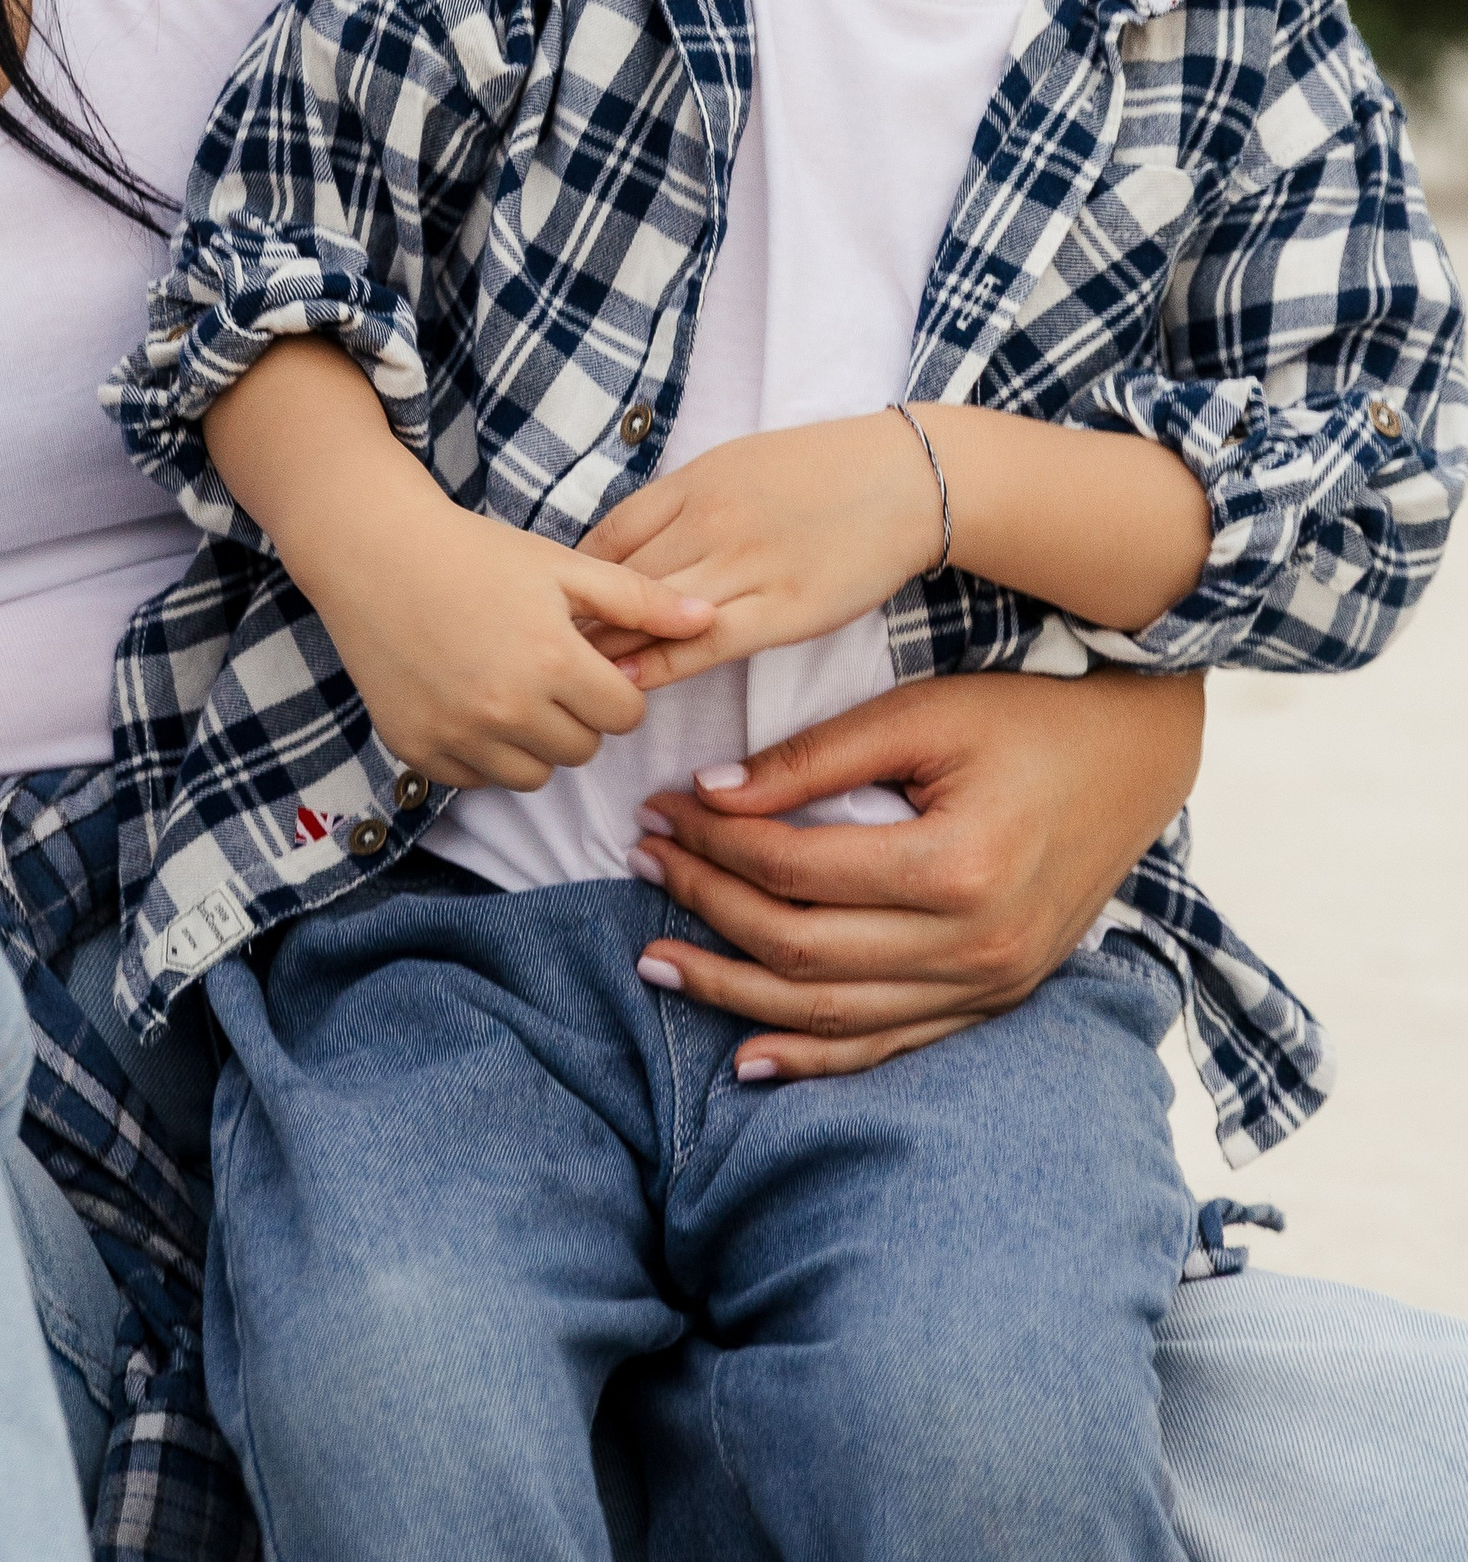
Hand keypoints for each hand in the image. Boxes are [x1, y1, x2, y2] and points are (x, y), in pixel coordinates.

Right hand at [305, 488, 714, 791]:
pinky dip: (481, 752)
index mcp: (552, 661)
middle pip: (583, 751)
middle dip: (578, 717)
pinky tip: (466, 699)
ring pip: (534, 777)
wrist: (373, 551)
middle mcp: (507, 709)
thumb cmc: (473, 552)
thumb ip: (640, 600)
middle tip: (545, 669)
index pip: (625, 717)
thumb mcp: (561, 566)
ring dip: (534, 743)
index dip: (615, 688)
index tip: (586, 660)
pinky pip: (477, 780)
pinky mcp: (418, 749)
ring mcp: (458, 735)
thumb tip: (710, 618)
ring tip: (508, 686)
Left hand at [579, 407, 938, 684]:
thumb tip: (633, 539)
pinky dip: (661, 662)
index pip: (611, 533)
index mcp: (697, 481)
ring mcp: (746, 565)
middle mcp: (711, 521)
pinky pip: (705, 641)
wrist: (906, 479)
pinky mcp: (783, 609)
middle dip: (577, 614)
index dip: (573, 573)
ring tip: (565, 673)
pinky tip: (627, 681)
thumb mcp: (738, 461)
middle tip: (536, 648)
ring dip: (608, 642)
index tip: (551, 603)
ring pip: (655, 610)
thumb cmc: (823, 470)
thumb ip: (685, 499)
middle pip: (622, 576)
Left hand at [621, 666, 1204, 1080]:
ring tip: (655, 962)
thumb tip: (707, 793)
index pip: (794, 869)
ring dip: (734, 995)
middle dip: (704, 908)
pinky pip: (888, 1048)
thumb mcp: (918, 715)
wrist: (1133, 759)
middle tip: (639, 863)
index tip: (656, 808)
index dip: (711, 844)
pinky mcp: (993, 1002)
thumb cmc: (1023, 719)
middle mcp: (974, 946)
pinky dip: (813, 1058)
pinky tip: (747, 1058)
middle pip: (801, 948)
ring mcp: (988, 987)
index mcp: (957, 867)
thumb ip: (813, 759)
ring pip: (832, 1015)